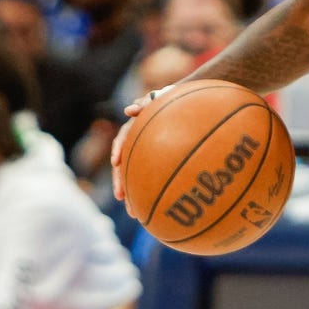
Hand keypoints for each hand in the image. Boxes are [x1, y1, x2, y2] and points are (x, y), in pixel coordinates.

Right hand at [110, 85, 172, 209]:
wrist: (193, 104)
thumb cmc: (177, 98)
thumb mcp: (163, 96)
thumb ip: (147, 102)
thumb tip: (127, 110)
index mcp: (138, 126)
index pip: (123, 138)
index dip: (118, 149)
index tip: (116, 162)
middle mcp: (140, 140)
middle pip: (126, 163)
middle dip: (122, 181)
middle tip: (121, 197)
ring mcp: (149, 151)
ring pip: (138, 175)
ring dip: (134, 192)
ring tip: (135, 212)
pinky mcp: (159, 161)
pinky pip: (153, 178)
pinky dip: (151, 191)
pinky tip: (154, 207)